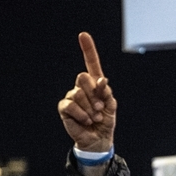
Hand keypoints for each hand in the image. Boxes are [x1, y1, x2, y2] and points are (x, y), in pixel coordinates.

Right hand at [58, 32, 115, 152]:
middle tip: (100, 108)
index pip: (91, 63)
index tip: (83, 35)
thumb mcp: (111, 107)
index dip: (88, 49)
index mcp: (95, 84)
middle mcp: (82, 87)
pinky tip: (86, 120)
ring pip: (78, 93)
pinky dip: (82, 114)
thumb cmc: (105, 122)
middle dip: (94, 94)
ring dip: (90, 108)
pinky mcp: (64, 108)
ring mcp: (72, 96)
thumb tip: (101, 80)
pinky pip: (71, 105)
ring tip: (94, 117)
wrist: (98, 139)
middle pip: (83, 77)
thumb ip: (106, 93)